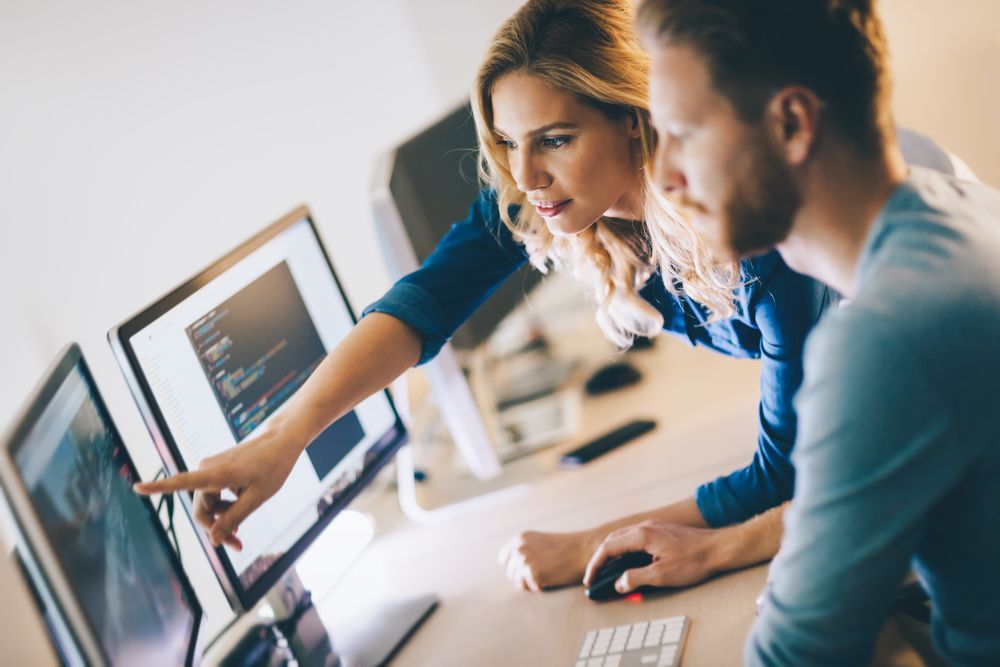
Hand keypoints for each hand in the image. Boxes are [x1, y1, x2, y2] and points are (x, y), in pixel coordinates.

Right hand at [133, 426, 298, 550]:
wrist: (281, 440)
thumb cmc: (273, 466)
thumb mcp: (258, 498)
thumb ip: (234, 518)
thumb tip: (213, 541)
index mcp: (217, 473)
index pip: (182, 482)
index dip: (159, 487)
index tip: (136, 486)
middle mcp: (208, 469)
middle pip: (201, 509)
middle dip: (215, 528)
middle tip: (237, 545)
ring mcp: (211, 469)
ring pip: (208, 504)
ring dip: (222, 519)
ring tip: (241, 532)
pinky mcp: (217, 470)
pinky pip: (214, 494)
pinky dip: (225, 506)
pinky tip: (240, 512)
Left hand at [497, 530, 596, 591]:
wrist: (584, 549)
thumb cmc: (565, 548)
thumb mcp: (540, 542)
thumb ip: (525, 550)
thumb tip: (510, 568)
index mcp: (520, 539)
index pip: (504, 559)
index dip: (515, 567)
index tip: (526, 570)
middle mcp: (519, 548)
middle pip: (511, 573)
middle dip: (524, 577)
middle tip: (543, 574)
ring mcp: (525, 561)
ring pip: (519, 583)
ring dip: (532, 584)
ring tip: (547, 576)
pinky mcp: (533, 574)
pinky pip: (531, 589)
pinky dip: (541, 588)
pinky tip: (552, 578)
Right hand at [583, 520, 722, 593]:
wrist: (719, 548)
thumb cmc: (694, 561)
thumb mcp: (662, 575)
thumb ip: (636, 578)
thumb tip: (619, 584)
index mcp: (641, 535)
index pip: (608, 548)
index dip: (596, 565)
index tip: (590, 580)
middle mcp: (645, 527)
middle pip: (613, 540)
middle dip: (601, 559)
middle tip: (594, 577)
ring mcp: (653, 527)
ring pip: (623, 538)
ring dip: (612, 554)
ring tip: (608, 571)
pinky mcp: (661, 531)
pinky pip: (634, 538)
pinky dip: (624, 550)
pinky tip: (628, 562)